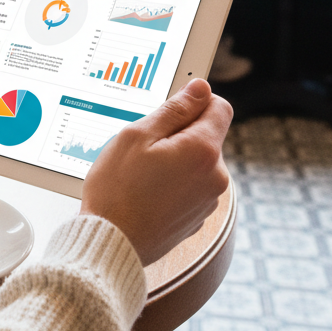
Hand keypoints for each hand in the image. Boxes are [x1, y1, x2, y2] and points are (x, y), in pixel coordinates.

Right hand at [79, 79, 232, 265]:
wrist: (112, 242)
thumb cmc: (117, 188)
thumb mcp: (137, 135)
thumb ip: (174, 109)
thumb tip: (200, 88)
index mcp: (203, 151)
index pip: (220, 107)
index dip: (195, 101)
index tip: (171, 108)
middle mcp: (216, 177)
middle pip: (206, 135)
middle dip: (179, 133)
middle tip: (144, 146)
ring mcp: (209, 200)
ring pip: (197, 162)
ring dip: (175, 159)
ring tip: (141, 173)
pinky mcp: (198, 217)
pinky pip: (191, 186)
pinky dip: (173, 182)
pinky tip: (146, 192)